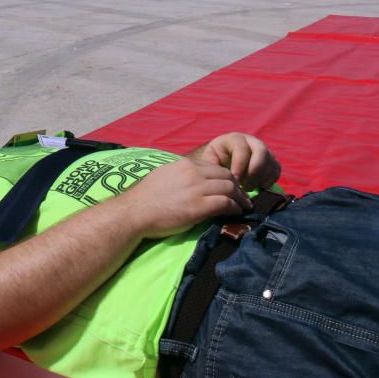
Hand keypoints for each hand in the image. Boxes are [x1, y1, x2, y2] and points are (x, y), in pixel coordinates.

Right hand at [119, 157, 252, 238]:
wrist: (134, 212)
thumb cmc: (146, 198)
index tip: (231, 187)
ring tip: (244, 206)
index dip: (227, 178)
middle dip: (238, 187)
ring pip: (229, 188)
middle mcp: (193, 173)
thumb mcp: (164, 176)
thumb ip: (181, 176)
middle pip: (226, 176)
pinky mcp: (198, 207)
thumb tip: (193, 182)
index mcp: (184, 164)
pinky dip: (234, 207)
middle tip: (243, 198)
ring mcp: (196, 189)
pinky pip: (225, 203)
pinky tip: (236, 213)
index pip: (215, 167)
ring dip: (240, 198)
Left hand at [191, 133, 280, 191]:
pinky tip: (258, 187)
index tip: (235, 181)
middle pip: (261, 151)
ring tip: (248, 188)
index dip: (240, 166)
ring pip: (271, 161)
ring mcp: (262, 150)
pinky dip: (269, 180)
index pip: (242, 148)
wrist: (220, 165)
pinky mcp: (270, 161)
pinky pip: (276, 169)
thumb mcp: (209, 163)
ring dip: (261, 178)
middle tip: (245, 186)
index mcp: (234, 139)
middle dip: (254, 172)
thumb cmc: (213, 164)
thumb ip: (214, 168)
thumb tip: (223, 180)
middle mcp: (251, 141)